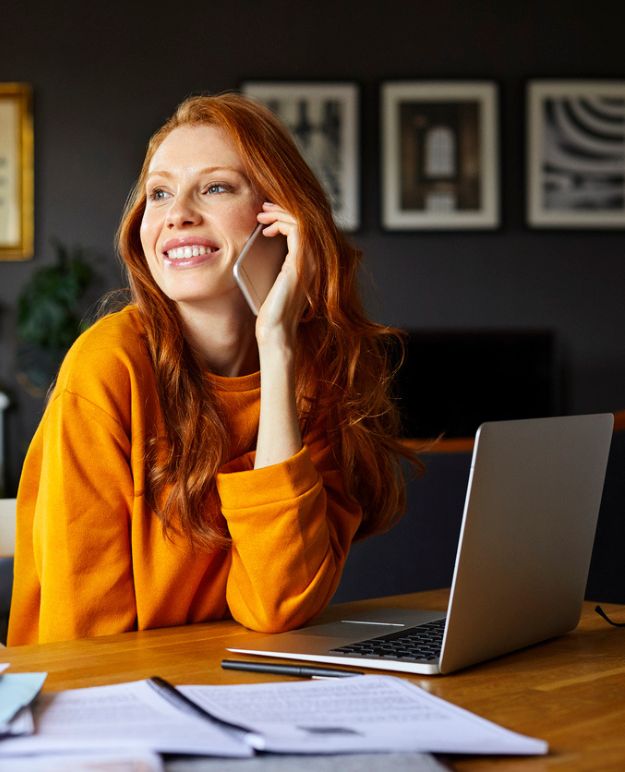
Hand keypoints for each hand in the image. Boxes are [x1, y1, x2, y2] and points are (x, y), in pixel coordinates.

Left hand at [254, 202, 309, 350]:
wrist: (275, 328)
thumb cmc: (273, 309)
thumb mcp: (276, 277)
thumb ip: (278, 259)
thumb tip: (268, 240)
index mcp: (310, 263)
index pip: (304, 229)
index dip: (286, 217)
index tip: (266, 217)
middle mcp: (315, 260)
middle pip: (305, 220)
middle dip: (282, 209)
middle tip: (263, 208)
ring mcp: (311, 261)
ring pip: (301, 220)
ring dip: (280, 213)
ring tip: (262, 215)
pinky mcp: (301, 262)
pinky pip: (296, 228)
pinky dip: (280, 222)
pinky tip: (266, 230)